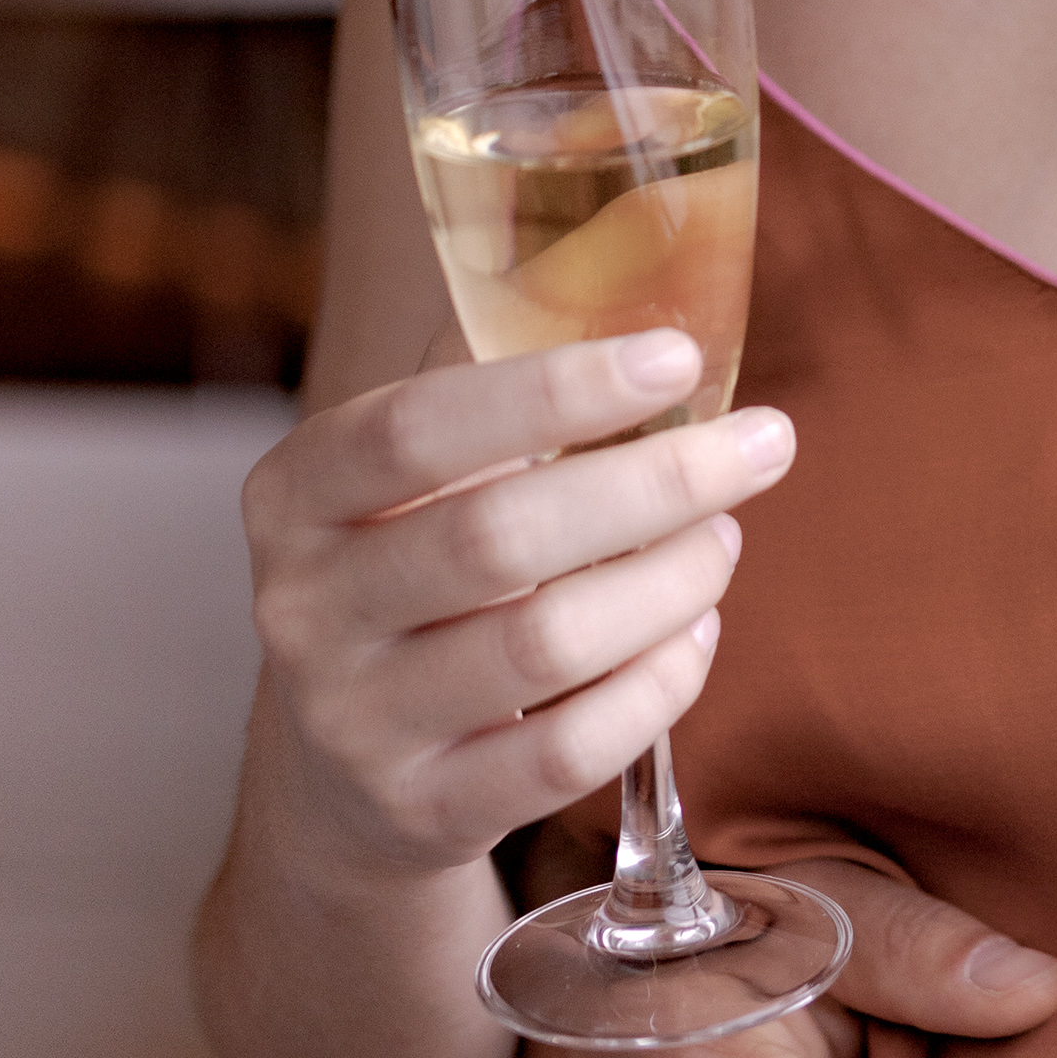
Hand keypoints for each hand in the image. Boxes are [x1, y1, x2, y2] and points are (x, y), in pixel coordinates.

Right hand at [241, 328, 791, 881]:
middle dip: (655, 484)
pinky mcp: (423, 814)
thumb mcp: (413, 474)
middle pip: (497, 538)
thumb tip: (630, 243)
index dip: (552, 389)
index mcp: (292, 495)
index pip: (412, 428)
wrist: (340, 779)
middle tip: (763, 443)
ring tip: (726, 535)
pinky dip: (659, 685)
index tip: (676, 358)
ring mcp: (356, 724)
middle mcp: (302, 611)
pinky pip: (568, 751)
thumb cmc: (412, 570)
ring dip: (670, 581)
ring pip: (543, 646)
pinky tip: (695, 632)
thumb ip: (493, 367)